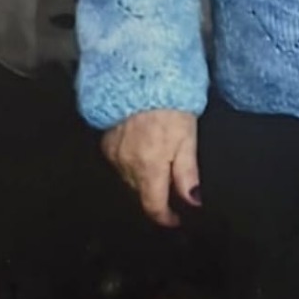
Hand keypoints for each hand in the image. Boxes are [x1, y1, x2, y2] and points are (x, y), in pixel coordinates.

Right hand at [101, 107, 200, 227]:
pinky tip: (143, 147)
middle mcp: (128, 167)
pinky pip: (120, 163)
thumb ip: (188, 175)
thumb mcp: (187, 139)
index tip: (175, 219)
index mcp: (150, 169)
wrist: (140, 79)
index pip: (154, 206)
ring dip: (145, 178)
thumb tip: (193, 202)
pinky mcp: (106, 143)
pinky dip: (132, 162)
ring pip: (131, 179)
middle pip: (143, 193)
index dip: (165, 217)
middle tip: (173, 183)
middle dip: (157, 193)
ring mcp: (114, 155)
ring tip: (159, 160)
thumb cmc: (169, 106)